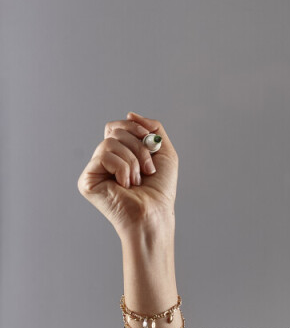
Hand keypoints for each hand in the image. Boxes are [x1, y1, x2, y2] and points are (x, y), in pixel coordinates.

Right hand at [77, 111, 178, 237]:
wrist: (155, 214)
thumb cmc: (160, 191)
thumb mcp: (165, 153)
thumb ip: (153, 129)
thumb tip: (130, 113)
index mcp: (119, 154)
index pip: (117, 126)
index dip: (134, 128)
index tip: (152, 144)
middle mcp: (104, 161)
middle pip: (114, 130)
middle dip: (138, 147)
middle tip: (147, 170)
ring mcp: (94, 170)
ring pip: (109, 142)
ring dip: (132, 161)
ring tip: (136, 181)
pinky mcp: (86, 180)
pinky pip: (103, 155)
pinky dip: (122, 168)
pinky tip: (125, 186)